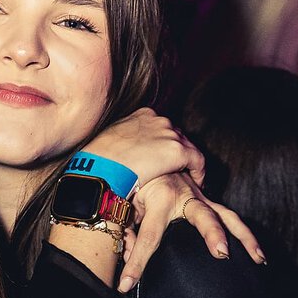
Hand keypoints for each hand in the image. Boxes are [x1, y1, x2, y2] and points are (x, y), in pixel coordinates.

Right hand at [83, 107, 204, 187]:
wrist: (100, 169)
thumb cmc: (98, 160)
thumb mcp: (110, 141)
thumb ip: (124, 142)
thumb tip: (125, 155)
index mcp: (142, 115)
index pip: (161, 128)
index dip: (164, 144)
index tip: (161, 158)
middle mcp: (158, 120)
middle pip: (176, 136)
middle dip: (175, 152)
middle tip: (174, 170)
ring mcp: (169, 134)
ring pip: (188, 148)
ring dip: (186, 163)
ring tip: (184, 178)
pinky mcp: (178, 151)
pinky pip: (197, 161)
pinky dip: (199, 172)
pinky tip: (196, 183)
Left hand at [118, 172, 266, 291]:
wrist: (146, 152)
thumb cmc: (133, 180)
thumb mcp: (124, 205)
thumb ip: (125, 233)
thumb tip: (128, 258)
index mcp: (159, 199)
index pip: (147, 238)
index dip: (137, 263)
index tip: (127, 284)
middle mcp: (184, 196)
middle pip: (203, 216)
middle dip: (213, 233)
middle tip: (222, 252)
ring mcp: (200, 197)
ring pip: (227, 216)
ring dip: (245, 237)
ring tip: (259, 259)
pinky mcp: (206, 198)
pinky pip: (228, 215)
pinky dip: (243, 232)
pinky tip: (256, 253)